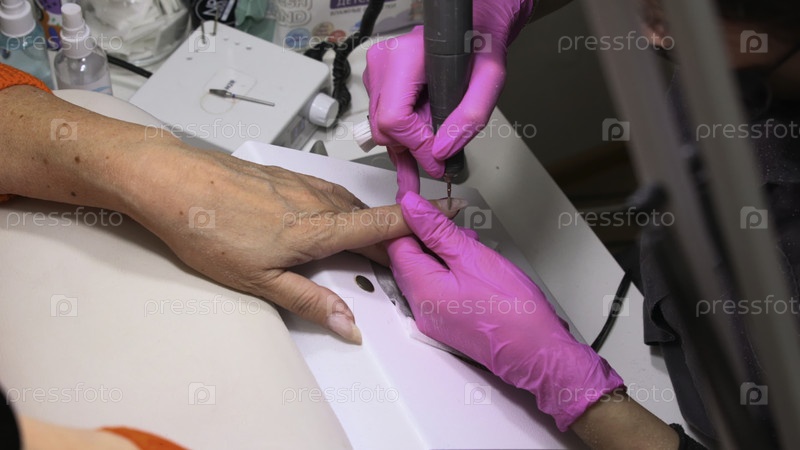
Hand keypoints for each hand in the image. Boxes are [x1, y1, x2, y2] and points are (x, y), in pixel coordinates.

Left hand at [127, 146, 458, 342]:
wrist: (170, 179)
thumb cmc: (207, 227)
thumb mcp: (259, 280)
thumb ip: (309, 301)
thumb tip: (347, 324)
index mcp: (318, 229)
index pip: (383, 226)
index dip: (418, 225)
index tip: (448, 218)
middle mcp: (316, 200)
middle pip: (369, 218)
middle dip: (390, 237)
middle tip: (399, 258)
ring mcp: (299, 183)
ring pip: (347, 203)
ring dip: (363, 222)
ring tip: (365, 241)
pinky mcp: (282, 174)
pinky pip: (325, 191)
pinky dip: (339, 206)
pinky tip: (326, 215)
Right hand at [363, 0, 534, 179]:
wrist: (473, 27)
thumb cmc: (479, 46)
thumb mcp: (489, 80)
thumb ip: (469, 118)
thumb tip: (442, 151)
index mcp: (403, 58)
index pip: (395, 119)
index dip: (417, 147)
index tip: (437, 160)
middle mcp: (383, 63)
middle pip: (384, 128)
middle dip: (412, 149)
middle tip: (437, 163)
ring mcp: (378, 72)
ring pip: (381, 128)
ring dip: (406, 148)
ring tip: (424, 165)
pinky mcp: (380, 82)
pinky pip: (383, 119)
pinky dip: (402, 140)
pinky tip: (413, 158)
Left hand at [387, 191, 623, 430]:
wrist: (537, 353)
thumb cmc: (512, 310)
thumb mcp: (472, 257)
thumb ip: (437, 230)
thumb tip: (411, 207)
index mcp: (422, 290)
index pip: (396, 245)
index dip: (407, 220)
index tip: (422, 203)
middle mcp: (422, 308)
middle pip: (409, 260)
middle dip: (426, 235)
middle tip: (450, 219)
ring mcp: (434, 319)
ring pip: (425, 273)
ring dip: (441, 252)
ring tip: (468, 242)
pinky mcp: (448, 324)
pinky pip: (438, 289)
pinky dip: (449, 271)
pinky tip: (471, 263)